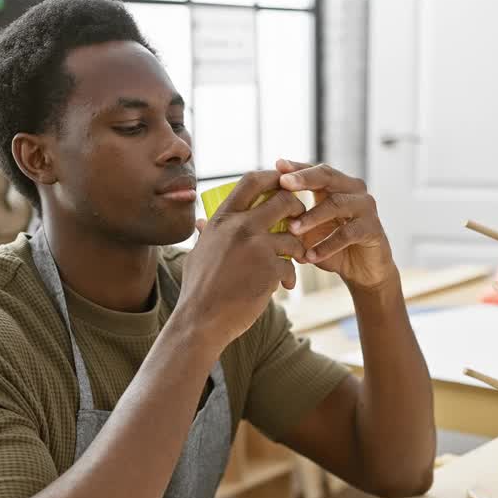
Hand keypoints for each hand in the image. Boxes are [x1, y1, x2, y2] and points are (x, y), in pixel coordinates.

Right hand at [176, 171, 306, 348]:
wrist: (201, 320)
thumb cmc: (198, 289)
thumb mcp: (198, 252)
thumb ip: (206, 234)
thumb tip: (202, 222)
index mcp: (222, 219)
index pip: (251, 181)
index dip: (273, 177)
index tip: (283, 183)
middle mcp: (240, 226)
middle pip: (283, 200)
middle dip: (297, 208)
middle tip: (299, 223)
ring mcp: (256, 247)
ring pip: (293, 237)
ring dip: (297, 250)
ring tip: (292, 262)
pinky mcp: (270, 269)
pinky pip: (291, 266)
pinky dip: (290, 276)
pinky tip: (284, 286)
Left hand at [276, 159, 397, 290]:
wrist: (362, 272)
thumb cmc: (332, 247)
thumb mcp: (309, 231)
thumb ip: (292, 217)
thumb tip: (262, 209)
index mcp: (337, 185)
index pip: (315, 170)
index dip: (297, 167)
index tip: (277, 165)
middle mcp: (353, 190)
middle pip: (328, 176)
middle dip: (304, 179)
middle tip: (283, 183)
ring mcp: (366, 207)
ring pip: (336, 204)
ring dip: (312, 216)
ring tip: (292, 229)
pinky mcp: (373, 228)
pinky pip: (347, 233)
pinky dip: (327, 245)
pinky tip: (310, 256)